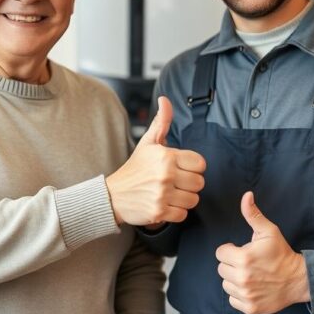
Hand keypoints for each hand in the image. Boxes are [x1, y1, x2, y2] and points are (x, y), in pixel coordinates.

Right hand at [106, 97, 205, 225]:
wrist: (113, 195)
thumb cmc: (134, 169)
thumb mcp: (148, 143)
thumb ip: (161, 121)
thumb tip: (165, 99)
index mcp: (166, 156)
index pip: (200, 164)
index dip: (193, 167)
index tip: (181, 168)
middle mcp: (165, 175)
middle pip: (199, 183)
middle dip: (189, 184)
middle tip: (175, 182)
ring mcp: (162, 194)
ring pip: (193, 200)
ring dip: (184, 199)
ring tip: (170, 194)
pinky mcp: (159, 212)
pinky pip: (183, 214)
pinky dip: (176, 212)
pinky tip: (165, 204)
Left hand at [215, 191, 310, 313]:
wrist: (299, 279)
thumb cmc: (281, 254)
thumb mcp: (269, 231)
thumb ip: (253, 214)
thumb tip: (246, 195)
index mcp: (243, 258)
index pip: (220, 253)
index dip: (231, 250)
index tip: (243, 251)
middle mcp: (242, 278)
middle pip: (221, 269)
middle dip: (232, 264)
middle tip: (248, 263)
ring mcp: (246, 295)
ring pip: (226, 284)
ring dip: (234, 279)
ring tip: (251, 275)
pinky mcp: (250, 307)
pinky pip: (232, 300)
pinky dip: (239, 295)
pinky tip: (252, 287)